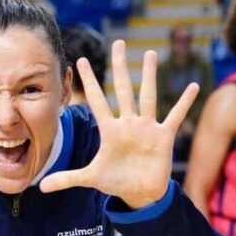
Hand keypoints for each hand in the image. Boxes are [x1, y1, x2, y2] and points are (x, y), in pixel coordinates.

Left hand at [39, 40, 198, 207]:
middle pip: (123, 89)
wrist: (139, 193)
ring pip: (148, 96)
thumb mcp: (91, 178)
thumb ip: (68, 178)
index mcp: (110, 130)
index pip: (97, 100)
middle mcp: (128, 123)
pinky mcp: (163, 137)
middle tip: (118, 42)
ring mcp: (146, 128)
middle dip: (120, 67)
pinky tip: (193, 86)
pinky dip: (184, 103)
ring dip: (149, 76)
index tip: (79, 60)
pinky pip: (175, 116)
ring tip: (150, 54)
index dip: (89, 82)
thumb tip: (41, 188)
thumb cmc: (116, 181)